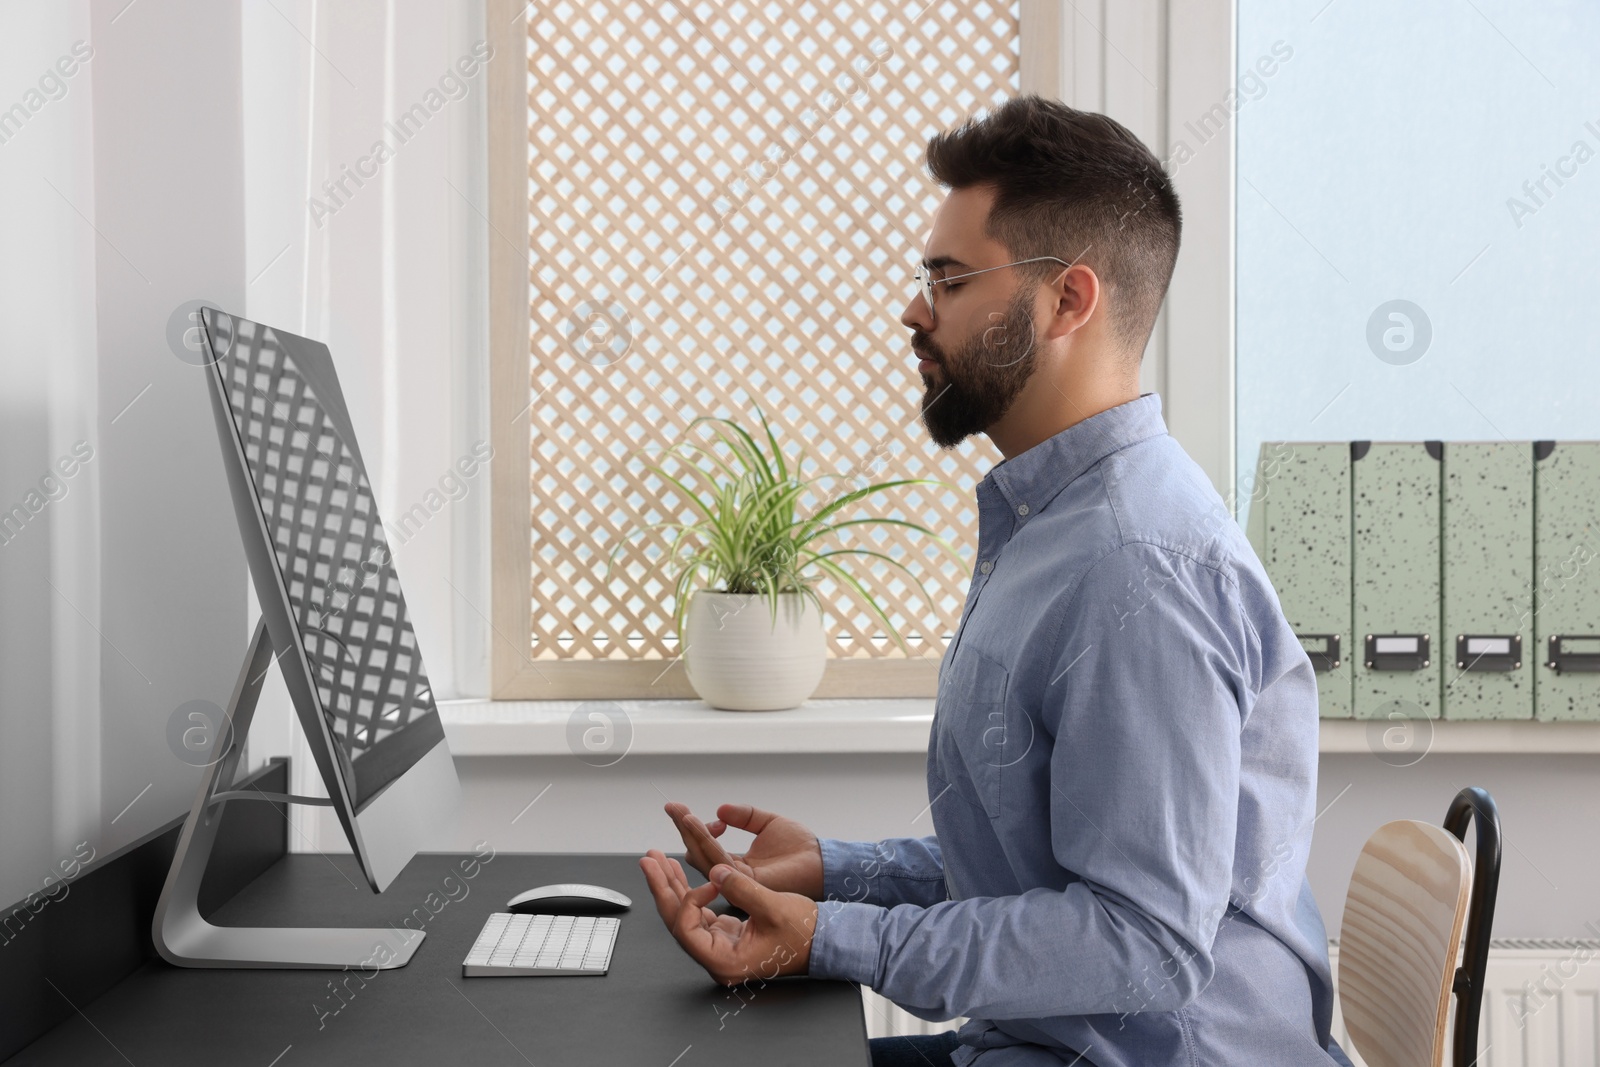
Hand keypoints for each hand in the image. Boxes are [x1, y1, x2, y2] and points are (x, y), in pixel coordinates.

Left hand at [638, 850, 816, 986]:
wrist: (824, 940)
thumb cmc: (804, 935)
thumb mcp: (774, 908)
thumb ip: (742, 889)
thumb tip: (716, 870)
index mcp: (725, 961)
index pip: (687, 931)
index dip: (689, 901)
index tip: (710, 880)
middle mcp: (717, 957)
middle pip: (677, 921)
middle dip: (662, 887)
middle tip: (649, 860)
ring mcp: (720, 945)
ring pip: (685, 914)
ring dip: (672, 885)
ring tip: (658, 860)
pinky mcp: (726, 933)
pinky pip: (699, 911)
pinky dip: (690, 889)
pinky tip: (680, 870)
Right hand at [663, 802, 824, 899]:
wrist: (822, 861)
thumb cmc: (800, 847)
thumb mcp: (768, 823)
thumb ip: (745, 816)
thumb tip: (720, 810)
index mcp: (738, 865)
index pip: (707, 848)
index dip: (694, 829)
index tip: (687, 810)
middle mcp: (734, 875)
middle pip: (699, 854)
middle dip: (683, 829)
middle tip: (671, 808)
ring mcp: (738, 880)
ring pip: (704, 856)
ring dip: (689, 832)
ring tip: (679, 812)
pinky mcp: (745, 881)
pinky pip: (718, 858)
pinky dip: (703, 839)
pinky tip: (694, 823)